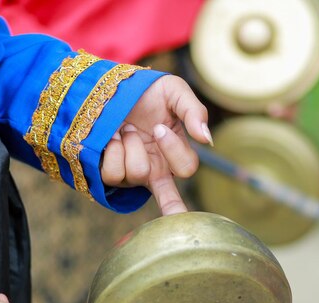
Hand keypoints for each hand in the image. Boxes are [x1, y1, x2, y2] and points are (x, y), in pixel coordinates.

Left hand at [100, 75, 211, 215]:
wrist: (111, 86)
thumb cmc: (147, 92)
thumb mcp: (175, 91)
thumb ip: (194, 112)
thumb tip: (207, 140)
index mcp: (174, 153)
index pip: (186, 169)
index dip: (174, 151)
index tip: (160, 128)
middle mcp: (156, 169)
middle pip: (168, 197)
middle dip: (171, 201)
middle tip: (164, 167)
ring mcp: (133, 175)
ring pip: (137, 174)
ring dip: (130, 144)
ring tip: (127, 128)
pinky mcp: (111, 174)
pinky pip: (114, 174)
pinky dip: (112, 150)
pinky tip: (112, 137)